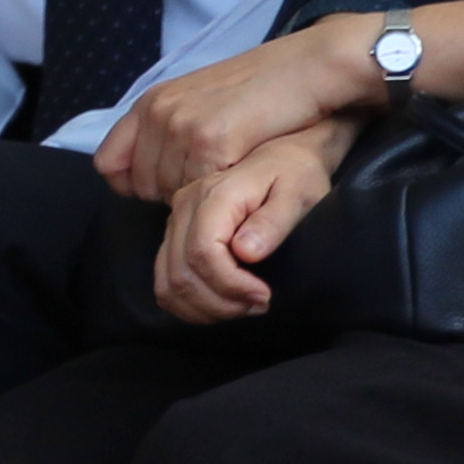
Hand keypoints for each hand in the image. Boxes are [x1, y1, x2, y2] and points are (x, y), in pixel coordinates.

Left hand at [99, 18, 374, 202]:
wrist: (303, 70)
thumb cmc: (257, 91)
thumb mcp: (195, 101)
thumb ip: (165, 129)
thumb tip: (139, 175)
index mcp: (149, 103)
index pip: (108, 165)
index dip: (133, 183)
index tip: (164, 184)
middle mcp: (157, 113)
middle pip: (142, 187)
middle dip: (172, 192)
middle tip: (210, 177)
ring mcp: (181, 127)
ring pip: (172, 192)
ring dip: (199, 193)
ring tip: (228, 170)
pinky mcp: (211, 142)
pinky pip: (202, 189)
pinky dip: (221, 189)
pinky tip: (240, 168)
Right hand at [152, 123, 351, 324]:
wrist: (282, 156)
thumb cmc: (295, 174)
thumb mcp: (298, 193)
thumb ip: (272, 222)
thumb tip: (245, 251)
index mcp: (213, 195)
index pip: (202, 253)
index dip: (231, 285)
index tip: (264, 295)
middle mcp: (184, 206)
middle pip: (182, 273)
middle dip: (221, 303)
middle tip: (259, 305)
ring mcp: (175, 221)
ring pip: (168, 284)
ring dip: (205, 308)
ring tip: (244, 306)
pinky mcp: (175, 235)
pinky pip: (165, 281)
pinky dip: (189, 304)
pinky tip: (222, 304)